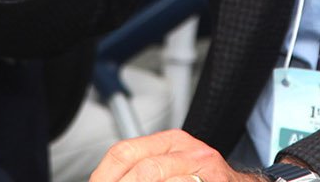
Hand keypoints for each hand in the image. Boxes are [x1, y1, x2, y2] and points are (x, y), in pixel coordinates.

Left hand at [90, 129, 267, 181]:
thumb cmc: (204, 181)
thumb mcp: (171, 168)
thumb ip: (142, 171)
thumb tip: (103, 180)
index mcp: (170, 142)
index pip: (125, 152)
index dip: (104, 175)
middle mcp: (188, 149)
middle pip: (143, 168)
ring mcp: (205, 166)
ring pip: (157, 175)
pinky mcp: (216, 181)